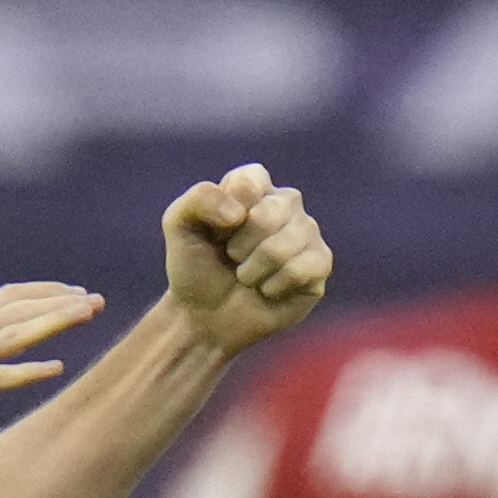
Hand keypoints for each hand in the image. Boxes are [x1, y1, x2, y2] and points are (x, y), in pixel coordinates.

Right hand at [0, 279, 106, 458]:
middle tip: (94, 301)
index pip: (6, 297)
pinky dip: (25, 372)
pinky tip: (55, 370)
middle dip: (58, 302)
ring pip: (10, 335)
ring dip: (51, 323)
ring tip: (84, 317)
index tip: (77, 291)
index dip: (44, 291)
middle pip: (15, 309)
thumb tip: (4, 338)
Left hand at [161, 163, 333, 355]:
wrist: (203, 316)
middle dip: (238, 246)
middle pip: (269, 214)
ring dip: (252, 270)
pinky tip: (266, 290)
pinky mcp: (319, 264)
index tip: (215, 232)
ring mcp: (307, 232)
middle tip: (232, 259)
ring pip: (284, 246)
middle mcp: (285, 203)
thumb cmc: (195, 267)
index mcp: (254, 186)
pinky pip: (300, 270)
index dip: (226, 213)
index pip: (250, 180)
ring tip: (246, 277)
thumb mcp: (179, 225)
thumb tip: (238, 215)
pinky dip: (272, 286)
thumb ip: (199, 199)